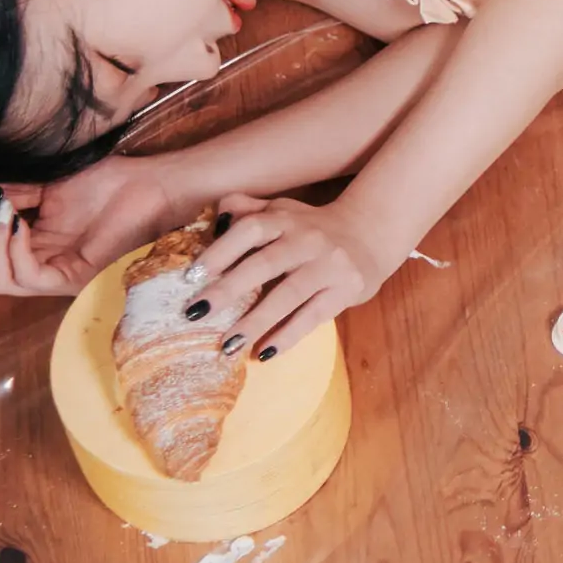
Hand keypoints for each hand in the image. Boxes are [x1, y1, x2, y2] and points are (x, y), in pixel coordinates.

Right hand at [0, 156, 186, 295]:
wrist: (149, 183)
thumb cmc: (107, 182)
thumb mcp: (44, 185)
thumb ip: (7, 193)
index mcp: (31, 247)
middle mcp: (41, 266)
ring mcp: (57, 275)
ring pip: (0, 282)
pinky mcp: (74, 277)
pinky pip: (28, 277)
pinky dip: (12, 250)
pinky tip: (18, 225)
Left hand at [188, 195, 386, 361]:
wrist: (370, 232)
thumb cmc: (312, 227)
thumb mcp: (282, 210)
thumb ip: (247, 210)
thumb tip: (211, 219)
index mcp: (285, 218)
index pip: (249, 229)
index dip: (219, 252)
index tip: (191, 278)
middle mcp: (307, 238)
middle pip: (264, 264)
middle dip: (228, 290)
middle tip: (196, 314)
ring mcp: (329, 265)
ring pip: (289, 295)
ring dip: (256, 321)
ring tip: (227, 345)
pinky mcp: (346, 290)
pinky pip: (313, 316)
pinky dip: (288, 336)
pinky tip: (264, 352)